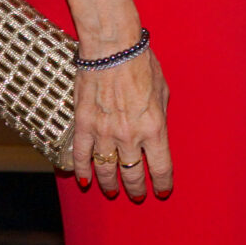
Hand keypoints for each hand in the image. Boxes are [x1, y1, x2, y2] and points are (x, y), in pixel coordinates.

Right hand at [72, 46, 172, 200]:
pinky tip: (84, 180)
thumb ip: (159, 115)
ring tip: (112, 191)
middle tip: (137, 195)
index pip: (160, 167)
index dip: (161, 183)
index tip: (161, 191)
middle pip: (132, 174)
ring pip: (106, 169)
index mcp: (154, 127)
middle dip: (135, 188)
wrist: (113, 49)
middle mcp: (130, 135)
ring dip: (109, 184)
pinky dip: (82, 171)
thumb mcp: (163, 91)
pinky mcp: (84, 125)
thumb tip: (155, 131)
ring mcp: (104, 132)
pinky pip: (82, 156)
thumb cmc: (142, 64)